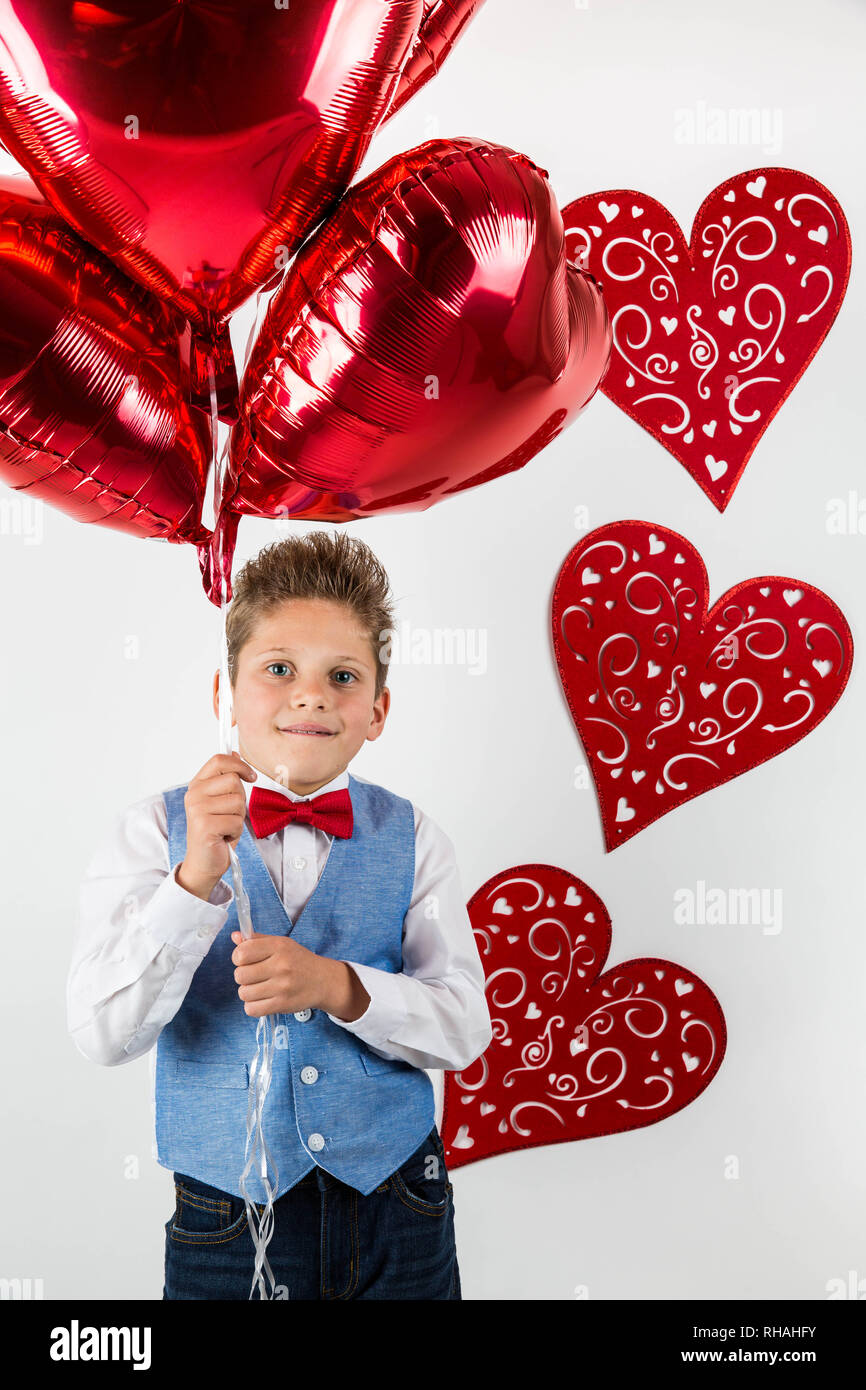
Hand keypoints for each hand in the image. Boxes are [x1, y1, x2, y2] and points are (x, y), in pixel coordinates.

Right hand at [178, 753, 257, 897]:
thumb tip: (235, 753)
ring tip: (225, 826)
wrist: (204, 862)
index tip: (250, 776)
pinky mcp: (205, 826)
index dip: (240, 765)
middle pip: (234, 780)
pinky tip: (224, 837)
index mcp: (197, 785)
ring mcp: (197, 810)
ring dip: (238, 818)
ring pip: (238, 801)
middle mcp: (194, 795)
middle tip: (228, 815)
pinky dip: (236, 832)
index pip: (219, 760)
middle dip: (240, 800)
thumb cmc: (216, 832)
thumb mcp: (221, 801)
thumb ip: (225, 778)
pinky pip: (237, 821)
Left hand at [230, 930, 332, 1016]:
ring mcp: (282, 986)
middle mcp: (281, 965)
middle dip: (243, 976)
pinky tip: (262, 999)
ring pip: (244, 993)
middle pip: (240, 975)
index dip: (238, 958)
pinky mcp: (282, 1004)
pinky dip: (253, 1006)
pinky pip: (252, 1009)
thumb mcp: (281, 944)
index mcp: (278, 946)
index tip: (245, 960)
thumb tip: (234, 936)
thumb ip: (257, 940)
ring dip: (248, 992)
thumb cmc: (299, 961)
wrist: (323, 981)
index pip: (242, 953)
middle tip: (255, 975)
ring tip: (260, 988)